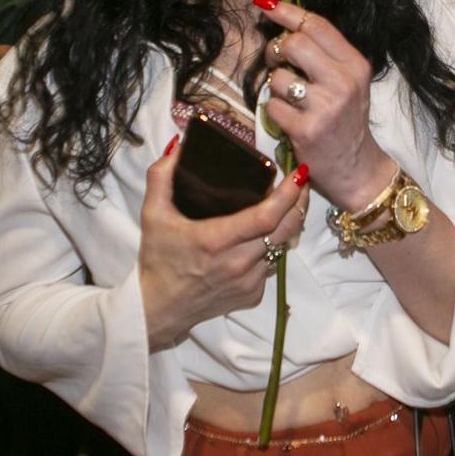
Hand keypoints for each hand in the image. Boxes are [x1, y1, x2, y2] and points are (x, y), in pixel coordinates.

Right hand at [137, 138, 311, 351]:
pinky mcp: (253, 295)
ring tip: (286, 203)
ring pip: (281, 247)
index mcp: (216, 241)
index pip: (266, 216)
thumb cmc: (157, 260)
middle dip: (299, 202)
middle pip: (285, 229)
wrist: (158, 309)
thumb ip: (161, 176)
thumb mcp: (152, 215)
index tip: (300, 173)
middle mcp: (238, 263)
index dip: (289, 194)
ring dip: (287, 224)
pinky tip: (261, 236)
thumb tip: (178, 146)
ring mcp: (248, 282)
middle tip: (302, 180)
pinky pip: (271, 265)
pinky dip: (271, 247)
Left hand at [258, 0, 394, 210]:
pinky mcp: (306, 130)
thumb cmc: (346, 121)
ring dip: (274, 86)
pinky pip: (271, 106)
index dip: (287, 11)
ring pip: (278, 77)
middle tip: (276, 61)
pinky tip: (289, 119)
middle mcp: (343, 82)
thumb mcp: (348, 82)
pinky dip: (273, 111)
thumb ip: (324, 55)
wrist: (357, 169)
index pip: (317, 25)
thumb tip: (285, 26)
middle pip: (294, 44)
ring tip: (289, 99)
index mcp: (355, 65)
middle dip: (276, 49)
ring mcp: (325, 107)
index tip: (265, 3)